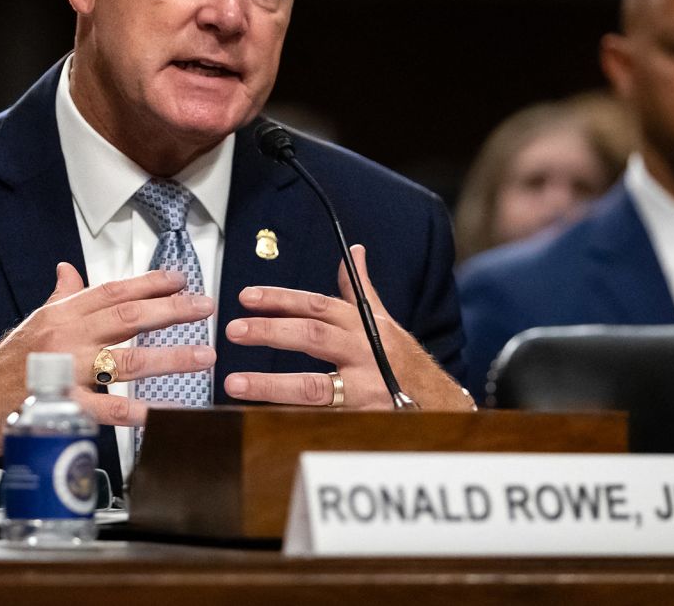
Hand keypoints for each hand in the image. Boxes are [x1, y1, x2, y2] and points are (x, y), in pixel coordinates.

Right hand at [0, 263, 216, 465]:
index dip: (150, 282)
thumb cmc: (3, 369)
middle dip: (171, 310)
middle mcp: (66, 336)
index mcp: (62, 314)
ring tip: (204, 356)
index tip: (182, 279)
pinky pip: (105, 409)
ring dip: (170, 357)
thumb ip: (60, 298)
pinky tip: (163, 412)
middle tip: (205, 307)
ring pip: (126, 359)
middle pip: (127, 316)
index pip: (113, 290)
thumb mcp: (32, 325)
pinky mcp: (61, 406)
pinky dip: (136, 411)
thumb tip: (69, 269)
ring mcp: (65, 371)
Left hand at [222, 245, 472, 410]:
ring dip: (270, 384)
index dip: (281, 298)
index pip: (317, 305)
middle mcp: (363, 352)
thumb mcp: (383, 321)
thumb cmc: (403, 360)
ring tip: (234, 382)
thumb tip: (353, 252)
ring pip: (313, 386)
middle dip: (271, 331)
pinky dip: (291, 419)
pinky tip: (260, 418)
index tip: (246, 297)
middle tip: (233, 330)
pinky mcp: (361, 420)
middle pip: (312, 337)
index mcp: (362, 325)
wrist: (440, 403)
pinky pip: (321, 420)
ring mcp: (363, 388)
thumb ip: (360, 289)